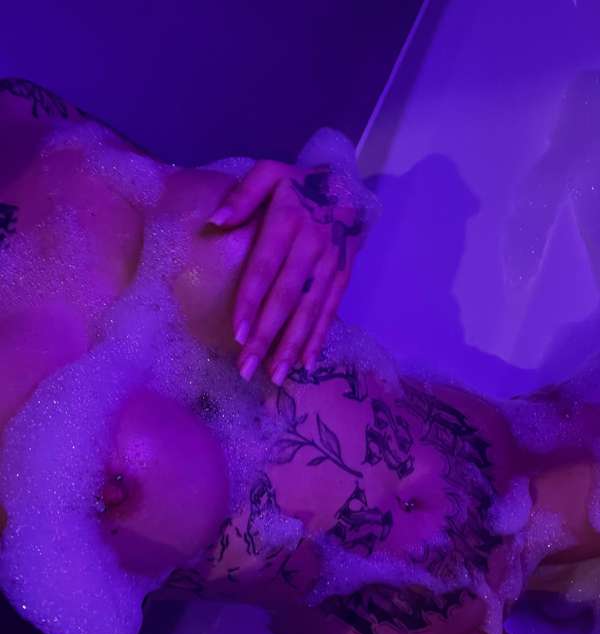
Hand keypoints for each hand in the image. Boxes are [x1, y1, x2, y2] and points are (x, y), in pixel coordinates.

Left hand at [205, 159, 366, 384]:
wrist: (351, 186)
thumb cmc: (298, 185)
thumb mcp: (270, 173)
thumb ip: (243, 194)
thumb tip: (216, 221)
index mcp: (288, 221)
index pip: (265, 267)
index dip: (252, 301)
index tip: (238, 334)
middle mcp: (312, 246)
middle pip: (287, 297)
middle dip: (267, 336)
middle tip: (246, 368)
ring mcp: (331, 264)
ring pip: (310, 310)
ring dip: (292, 345)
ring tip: (274, 375)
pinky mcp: (344, 276)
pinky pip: (331, 310)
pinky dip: (318, 338)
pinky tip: (305, 363)